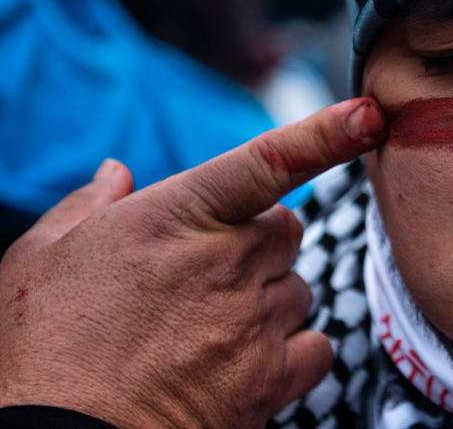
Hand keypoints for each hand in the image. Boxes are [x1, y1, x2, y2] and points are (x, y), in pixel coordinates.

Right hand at [0, 98, 385, 428]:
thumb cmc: (42, 350)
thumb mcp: (40, 259)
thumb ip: (88, 206)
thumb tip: (116, 173)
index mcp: (176, 216)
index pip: (267, 161)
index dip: (324, 133)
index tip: (369, 115)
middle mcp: (226, 261)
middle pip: (287, 230)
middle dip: (259, 245)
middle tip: (211, 274)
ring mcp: (253, 322)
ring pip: (299, 289)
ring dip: (271, 301)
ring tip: (211, 330)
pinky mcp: (270, 380)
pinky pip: (316, 348)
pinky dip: (294, 352)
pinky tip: (248, 364)